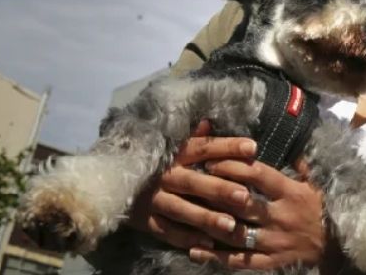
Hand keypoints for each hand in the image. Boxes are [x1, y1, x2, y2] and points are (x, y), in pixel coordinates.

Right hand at [126, 120, 258, 249]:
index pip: (204, 148)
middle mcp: (165, 175)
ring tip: (231, 225)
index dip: (228, 147)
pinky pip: (168, 231)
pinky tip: (209, 244)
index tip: (253, 147)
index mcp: (175, 154)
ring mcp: (154, 199)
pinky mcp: (146, 220)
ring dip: (206, 218)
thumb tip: (210, 122)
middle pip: (194, 181)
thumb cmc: (156, 162)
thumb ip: (194, 138)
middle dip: (219, 189)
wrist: (113, 182)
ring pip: (182, 210)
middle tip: (244, 196)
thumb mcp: (172, 146)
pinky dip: (187, 238)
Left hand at [186, 157, 329, 269]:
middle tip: (191, 183)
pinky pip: (240, 260)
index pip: (257, 175)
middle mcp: (280, 216)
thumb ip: (299, 164)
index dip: (233, 165)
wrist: (338, 246)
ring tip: (186, 214)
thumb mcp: (315, 184)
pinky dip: (216, 257)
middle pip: (241, 202)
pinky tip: (195, 251)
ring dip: (210, 223)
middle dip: (214, 191)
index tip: (211, 160)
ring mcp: (274, 241)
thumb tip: (285, 140)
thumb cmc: (323, 210)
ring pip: (236, 232)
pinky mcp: (271, 261)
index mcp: (291, 193)